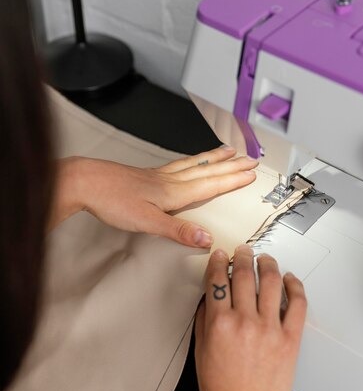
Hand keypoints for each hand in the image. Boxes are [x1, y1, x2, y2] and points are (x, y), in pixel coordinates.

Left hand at [50, 146, 257, 246]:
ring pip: (193, 164)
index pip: (210, 184)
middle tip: (250, 158)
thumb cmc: (111, 201)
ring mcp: (158, 176)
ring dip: (214, 158)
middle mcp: (169, 180)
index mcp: (173, 192)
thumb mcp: (146, 222)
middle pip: (207, 170)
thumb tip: (206, 239)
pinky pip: (178, 164)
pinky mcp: (146, 175)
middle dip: (231, 166)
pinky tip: (190, 162)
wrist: (84, 183)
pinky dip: (192, 160)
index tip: (250, 174)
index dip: (231, 180)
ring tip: (228, 151)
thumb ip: (177, 231)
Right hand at [194, 245, 306, 390]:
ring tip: (265, 259)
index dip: (218, 262)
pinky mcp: (290, 339)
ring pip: (271, 282)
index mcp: (219, 324)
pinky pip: (297, 304)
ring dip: (267, 264)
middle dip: (242, 257)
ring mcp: (270, 329)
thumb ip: (204, 320)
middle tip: (243, 250)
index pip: (217, 280)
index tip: (220, 255)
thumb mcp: (201, 352)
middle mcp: (244, 322)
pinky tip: (290, 279)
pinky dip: (295, 286)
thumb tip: (211, 295)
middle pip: (244, 275)